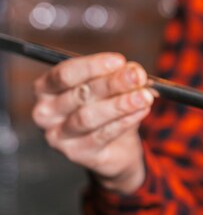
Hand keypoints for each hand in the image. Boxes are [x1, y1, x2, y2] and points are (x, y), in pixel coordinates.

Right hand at [32, 53, 153, 193]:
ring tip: (144, 96)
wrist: (115, 150)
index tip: (119, 61)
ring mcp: (58, 136)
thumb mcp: (112, 90)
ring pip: (89, 117)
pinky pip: (102, 135)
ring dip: (120, 104)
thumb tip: (134, 71)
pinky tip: (141, 111)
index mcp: (46, 89)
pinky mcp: (77, 154)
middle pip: (80, 94)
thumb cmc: (106, 112)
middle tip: (137, 77)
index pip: (65, 74)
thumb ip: (119, 78)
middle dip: (112, 83)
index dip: (93, 66)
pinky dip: (125, 121)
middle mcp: (45, 113)